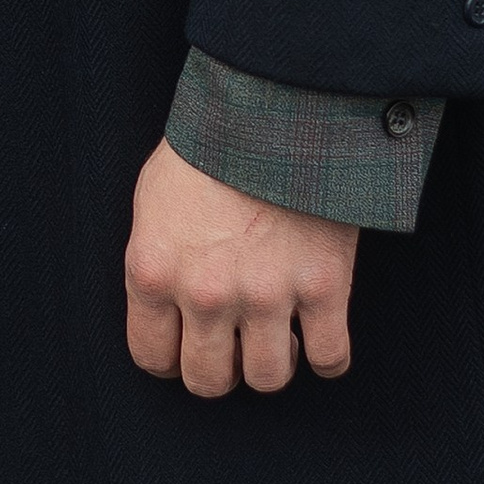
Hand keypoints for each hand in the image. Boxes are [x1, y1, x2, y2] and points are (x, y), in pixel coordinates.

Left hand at [124, 138, 358, 395]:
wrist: (278, 104)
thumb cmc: (210, 145)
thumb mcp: (154, 199)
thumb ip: (154, 260)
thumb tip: (164, 308)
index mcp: (152, 271)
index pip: (153, 358)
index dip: (172, 359)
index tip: (187, 348)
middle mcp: (204, 293)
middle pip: (209, 379)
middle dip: (221, 369)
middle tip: (233, 346)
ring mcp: (267, 294)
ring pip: (268, 378)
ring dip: (272, 364)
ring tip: (277, 337)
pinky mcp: (324, 287)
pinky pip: (331, 358)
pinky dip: (328, 358)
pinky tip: (321, 340)